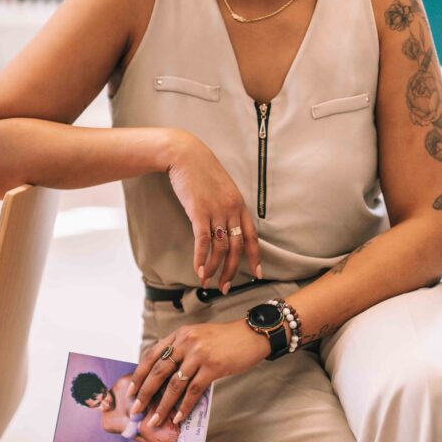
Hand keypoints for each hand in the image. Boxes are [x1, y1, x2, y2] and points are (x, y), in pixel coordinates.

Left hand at [129, 319, 270, 425]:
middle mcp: (186, 342)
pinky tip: (178, 417)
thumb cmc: (226, 338)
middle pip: (158, 370)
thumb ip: (182, 349)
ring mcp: (199, 354)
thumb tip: (165, 376)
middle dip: (145, 392)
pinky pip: (193, 391)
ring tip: (155, 419)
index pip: (152, 355)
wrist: (251, 334)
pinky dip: (184, 406)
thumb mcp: (198, 336)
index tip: (131, 390)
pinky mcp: (212, 367)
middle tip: (136, 409)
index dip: (139, 374)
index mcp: (180, 334)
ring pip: (174, 384)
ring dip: (162, 405)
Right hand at [165, 130, 261, 291]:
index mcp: (239, 204)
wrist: (185, 154)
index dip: (255, 256)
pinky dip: (201, 258)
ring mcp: (216, 210)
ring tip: (207, 282)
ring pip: (220, 248)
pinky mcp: (199, 212)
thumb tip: (225, 224)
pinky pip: (203, 241)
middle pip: (236, 247)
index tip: (257, 273)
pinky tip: (198, 270)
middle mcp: (232, 209)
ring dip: (214, 268)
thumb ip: (226, 205)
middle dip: (231, 270)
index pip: (252, 236)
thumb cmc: (201, 170)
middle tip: (226, 287)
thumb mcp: (221, 187)